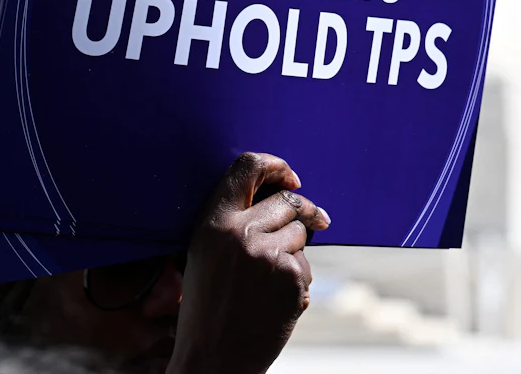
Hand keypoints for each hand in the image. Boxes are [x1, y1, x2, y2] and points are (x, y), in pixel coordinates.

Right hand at [167, 153, 330, 373]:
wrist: (213, 358)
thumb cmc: (207, 304)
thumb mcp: (204, 252)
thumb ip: (234, 220)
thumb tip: (284, 193)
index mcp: (213, 222)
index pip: (248, 167)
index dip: (276, 166)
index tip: (291, 179)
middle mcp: (241, 233)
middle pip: (288, 201)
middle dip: (303, 211)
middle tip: (316, 221)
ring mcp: (269, 256)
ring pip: (300, 233)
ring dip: (294, 249)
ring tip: (268, 279)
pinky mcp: (291, 278)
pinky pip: (305, 265)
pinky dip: (296, 278)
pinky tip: (274, 299)